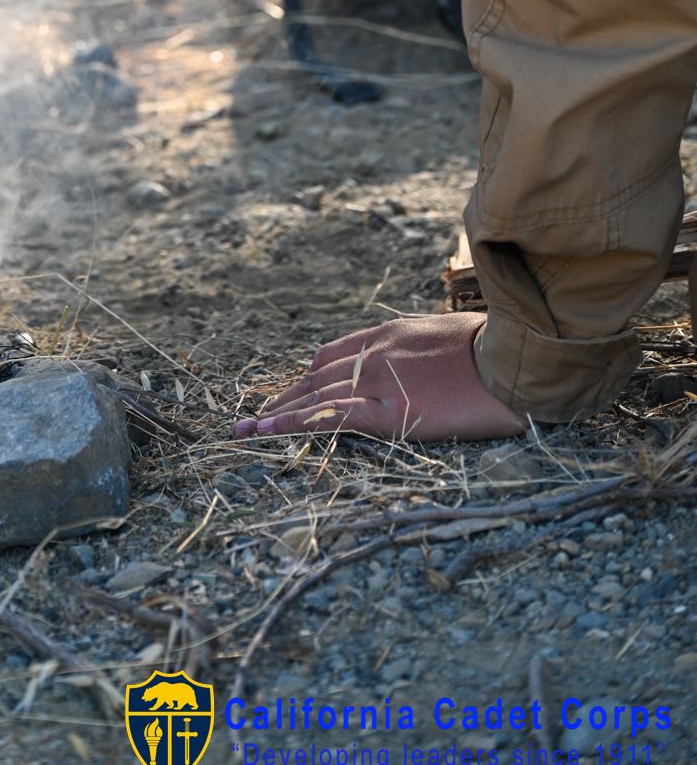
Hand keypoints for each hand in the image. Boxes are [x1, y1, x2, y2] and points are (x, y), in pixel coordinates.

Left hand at [233, 312, 527, 442]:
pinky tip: (268, 431)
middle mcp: (375, 352)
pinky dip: (294, 423)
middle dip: (285, 396)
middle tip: (257, 414)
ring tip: (246, 428)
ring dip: (277, 412)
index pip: (335, 353)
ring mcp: (380, 380)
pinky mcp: (391, 411)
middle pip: (316, 374)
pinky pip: (330, 417)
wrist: (518, 357)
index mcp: (391, 333)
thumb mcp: (453, 338)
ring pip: (314, 395)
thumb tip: (425, 368)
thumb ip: (425, 352)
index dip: (310, 375)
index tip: (292, 391)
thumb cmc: (498, 351)